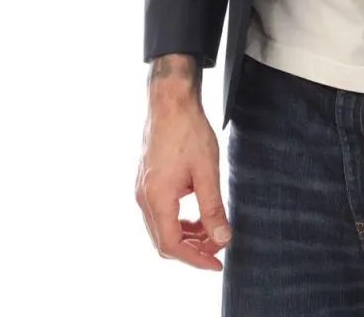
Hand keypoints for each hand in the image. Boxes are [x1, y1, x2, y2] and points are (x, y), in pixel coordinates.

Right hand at [135, 92, 232, 270]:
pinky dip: (179, 220)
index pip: (172, 245)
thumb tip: (222, 237)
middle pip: (164, 240)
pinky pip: (159, 213)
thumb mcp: (207, 170)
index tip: (217, 262)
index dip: (195, 258)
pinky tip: (197, 214)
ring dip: (186, 235)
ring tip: (212, 230)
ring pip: (161, 228)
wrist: (170, 102)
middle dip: (193, 249)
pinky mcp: (146, 182)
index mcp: (157, 198)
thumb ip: (213, 207)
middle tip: (219, 246)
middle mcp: (144, 198)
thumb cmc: (187, 130)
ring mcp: (142, 190)